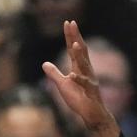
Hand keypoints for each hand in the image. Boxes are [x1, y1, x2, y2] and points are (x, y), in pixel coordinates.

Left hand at [41, 20, 119, 136]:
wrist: (92, 114)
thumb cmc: (79, 99)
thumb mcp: (62, 85)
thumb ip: (54, 74)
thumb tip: (44, 63)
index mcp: (79, 68)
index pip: (73, 49)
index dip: (70, 36)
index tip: (67, 23)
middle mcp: (86, 71)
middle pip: (81, 51)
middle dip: (76, 37)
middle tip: (72, 23)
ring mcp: (89, 80)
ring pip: (84, 65)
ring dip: (79, 55)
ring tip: (75, 43)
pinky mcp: (90, 92)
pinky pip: (84, 84)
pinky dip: (79, 79)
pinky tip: (73, 75)